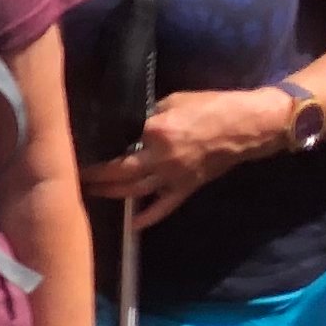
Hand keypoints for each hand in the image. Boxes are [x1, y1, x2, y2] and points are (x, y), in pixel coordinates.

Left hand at [82, 88, 288, 231]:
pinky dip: (147, 217)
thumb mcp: (174, 101)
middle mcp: (161, 158)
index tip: (83, 150)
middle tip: (77, 178)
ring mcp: (174, 177)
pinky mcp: (187, 188)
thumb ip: (149, 116)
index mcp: (156, 132)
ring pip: (135, 191)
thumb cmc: (212, 106)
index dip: (101, 149)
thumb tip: (132, 127)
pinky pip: (164, 207)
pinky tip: (132, 225)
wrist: (247, 126)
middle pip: (120, 172)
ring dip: (112, 195)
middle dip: (97, 177)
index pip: (120, 143)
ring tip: (92, 194)